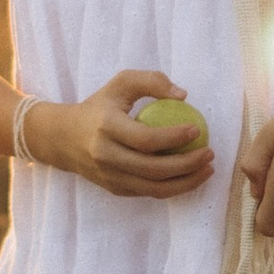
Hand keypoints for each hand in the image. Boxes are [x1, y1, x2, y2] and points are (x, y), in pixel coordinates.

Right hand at [27, 70, 216, 199]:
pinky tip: (191, 175)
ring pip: (154, 188)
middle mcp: (106, 156)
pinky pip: (149, 192)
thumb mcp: (121, 83)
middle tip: (210, 153)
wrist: (63, 138)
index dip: (174, 137)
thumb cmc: (100, 106)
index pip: (145, 139)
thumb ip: (151, 81)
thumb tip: (183, 96)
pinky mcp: (115, 190)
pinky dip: (174, 187)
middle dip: (188, 164)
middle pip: (153, 169)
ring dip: (187, 182)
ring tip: (208, 168)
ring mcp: (110, 177)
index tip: (197, 129)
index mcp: (106, 128)